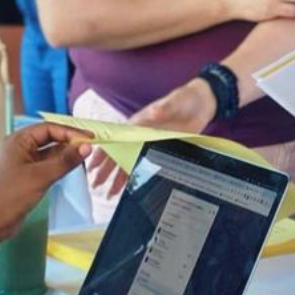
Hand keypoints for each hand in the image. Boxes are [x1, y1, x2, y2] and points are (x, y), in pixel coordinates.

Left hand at [0, 122, 92, 237]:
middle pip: (49, 138)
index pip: (48, 128)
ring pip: (48, 153)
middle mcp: (20, 148)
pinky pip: (46, 165)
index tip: (90, 137)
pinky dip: (59, 165)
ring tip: (85, 155)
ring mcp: (22, 163)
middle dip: (68, 141)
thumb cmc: (11, 195)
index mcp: (18, 141)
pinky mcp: (26, 176)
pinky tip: (71, 167)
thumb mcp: (40, 176)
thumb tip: (87, 146)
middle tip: (90, 146)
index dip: (70, 131)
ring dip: (65, 154)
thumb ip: (65, 161)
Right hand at [85, 79, 218, 197]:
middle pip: (120, 154)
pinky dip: (138, 175)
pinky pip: (146, 165)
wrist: (201, 104)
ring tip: (110, 193)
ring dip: (120, 177)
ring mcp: (150, 144)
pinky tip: (132, 187)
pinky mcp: (161, 150)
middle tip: (96, 186)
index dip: (104, 152)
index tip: (93, 165)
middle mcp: (140, 135)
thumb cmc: (184, 100)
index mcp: (138, 123)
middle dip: (107, 170)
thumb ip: (163, 109)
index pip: (116, 139)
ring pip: (131, 162)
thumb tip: (153, 113)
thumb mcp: (173, 103)